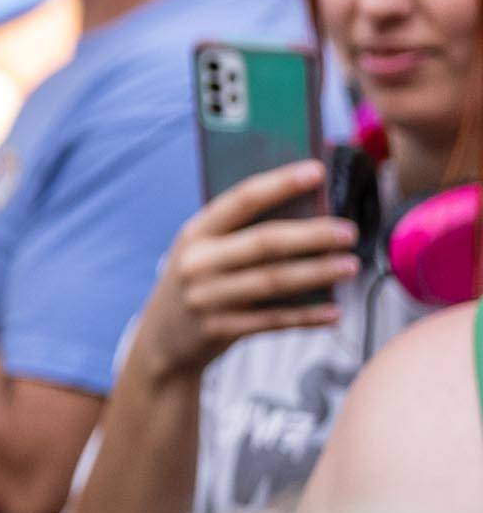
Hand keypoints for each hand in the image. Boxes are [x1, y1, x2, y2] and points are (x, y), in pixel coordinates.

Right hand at [127, 160, 356, 383]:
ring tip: (351, 266)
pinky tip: (335, 312)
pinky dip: (306, 317)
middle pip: (264, 243)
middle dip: (311, 235)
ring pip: (272, 281)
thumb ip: (240, 232)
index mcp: (195, 232)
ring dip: (316, 273)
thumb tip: (306, 208)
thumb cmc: (197, 283)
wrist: (161, 340)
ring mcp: (205, 298)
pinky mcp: (218, 329)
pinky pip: (272, 321)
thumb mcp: (203, 251)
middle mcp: (196, 262)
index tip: (316, 171)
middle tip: (348, 232)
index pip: (241, 200)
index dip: (280, 184)